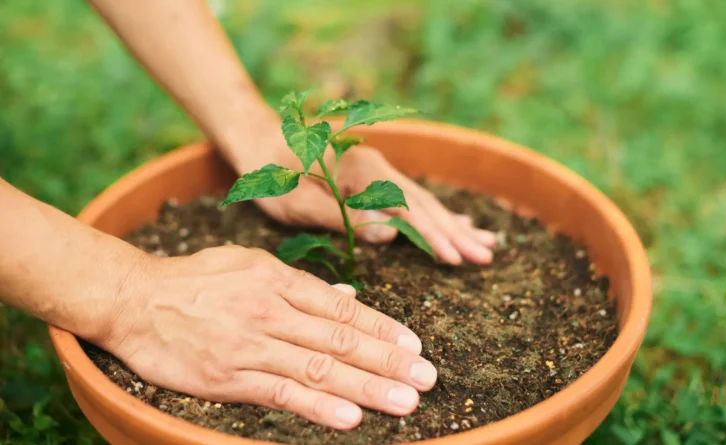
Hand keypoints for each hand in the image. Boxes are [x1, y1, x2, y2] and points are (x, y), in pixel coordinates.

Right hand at [104, 246, 437, 429]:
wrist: (133, 298)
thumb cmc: (196, 280)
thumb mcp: (250, 264)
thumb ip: (301, 284)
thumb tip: (349, 296)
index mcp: (278, 280)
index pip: (343, 308)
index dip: (382, 328)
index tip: (415, 345)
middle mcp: (271, 311)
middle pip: (340, 339)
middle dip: (388, 361)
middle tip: (427, 377)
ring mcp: (250, 344)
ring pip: (319, 367)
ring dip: (366, 387)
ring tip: (404, 400)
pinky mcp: (227, 376)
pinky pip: (279, 392)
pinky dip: (317, 406)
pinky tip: (350, 416)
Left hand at [231, 132, 496, 264]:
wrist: (260, 142)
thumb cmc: (272, 175)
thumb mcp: (296, 202)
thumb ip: (342, 217)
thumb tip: (390, 234)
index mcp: (362, 172)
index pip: (407, 209)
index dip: (433, 235)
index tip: (456, 258)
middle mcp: (378, 169)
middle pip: (425, 204)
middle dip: (456, 233)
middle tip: (486, 256)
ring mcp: (380, 173)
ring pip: (424, 202)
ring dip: (454, 224)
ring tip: (486, 244)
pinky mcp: (376, 180)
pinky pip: (413, 200)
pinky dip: (438, 214)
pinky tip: (458, 223)